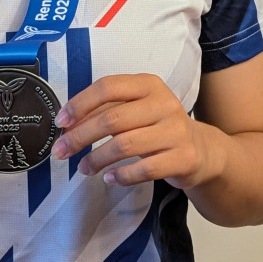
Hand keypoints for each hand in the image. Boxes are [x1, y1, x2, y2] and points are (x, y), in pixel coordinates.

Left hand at [51, 73, 211, 188]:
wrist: (201, 150)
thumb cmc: (157, 126)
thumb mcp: (136, 109)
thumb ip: (106, 111)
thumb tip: (68, 125)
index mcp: (148, 84)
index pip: (107, 87)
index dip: (80, 104)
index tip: (61, 122)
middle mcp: (164, 103)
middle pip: (111, 118)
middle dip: (80, 136)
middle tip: (61, 151)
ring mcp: (176, 130)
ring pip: (124, 145)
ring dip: (96, 159)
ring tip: (83, 168)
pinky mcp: (183, 158)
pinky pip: (144, 169)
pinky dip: (121, 175)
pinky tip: (109, 177)